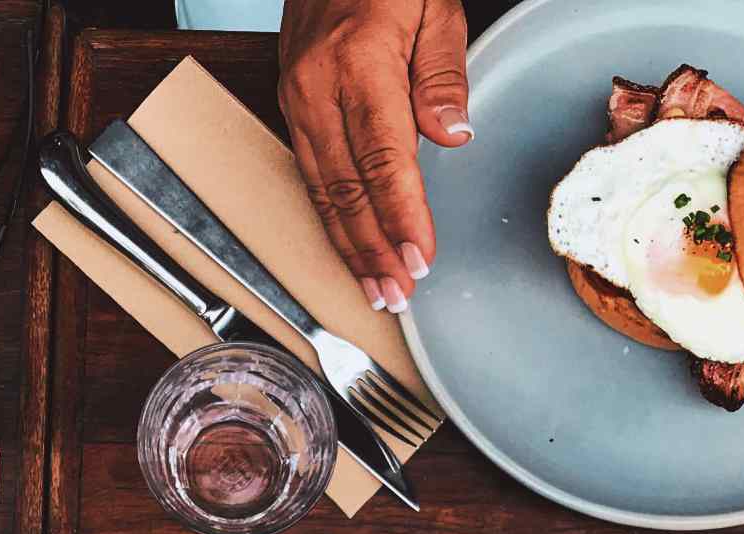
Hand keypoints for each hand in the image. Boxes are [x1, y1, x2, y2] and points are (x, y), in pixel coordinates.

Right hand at [277, 0, 470, 313]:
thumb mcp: (433, 4)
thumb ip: (442, 72)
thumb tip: (452, 134)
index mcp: (358, 62)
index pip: (383, 158)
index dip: (402, 216)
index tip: (419, 258)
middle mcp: (317, 87)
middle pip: (344, 188)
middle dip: (371, 249)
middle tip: (396, 294)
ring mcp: (296, 97)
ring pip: (320, 189)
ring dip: (348, 245)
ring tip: (373, 287)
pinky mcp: (290, 102)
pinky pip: (308, 173)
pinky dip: (329, 217)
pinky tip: (348, 245)